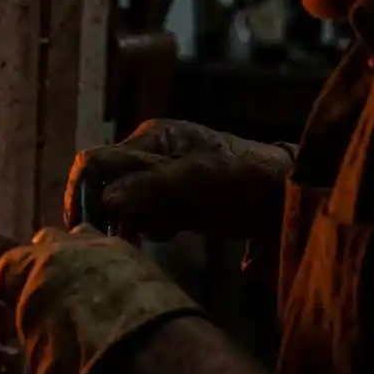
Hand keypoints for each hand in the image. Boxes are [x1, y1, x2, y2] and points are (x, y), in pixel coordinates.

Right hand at [0, 225, 201, 373]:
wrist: (148, 352)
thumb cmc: (77, 361)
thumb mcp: (41, 361)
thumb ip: (36, 336)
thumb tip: (42, 338)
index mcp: (29, 269)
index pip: (3, 259)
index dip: (0, 272)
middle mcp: (64, 248)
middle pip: (46, 240)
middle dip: (43, 259)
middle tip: (47, 287)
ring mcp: (105, 247)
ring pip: (83, 238)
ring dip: (80, 256)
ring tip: (88, 286)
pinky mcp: (140, 258)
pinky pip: (117, 256)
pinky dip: (113, 272)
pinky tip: (121, 296)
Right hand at [65, 119, 292, 240]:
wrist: (289, 197)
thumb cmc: (247, 177)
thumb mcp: (200, 177)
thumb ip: (152, 185)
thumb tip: (106, 200)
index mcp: (152, 138)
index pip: (96, 161)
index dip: (84, 192)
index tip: (86, 226)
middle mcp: (149, 155)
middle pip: (105, 186)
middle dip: (111, 212)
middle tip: (124, 236)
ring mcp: (159, 180)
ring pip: (122, 206)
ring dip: (133, 223)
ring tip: (160, 231)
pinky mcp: (171, 203)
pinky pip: (143, 218)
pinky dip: (149, 229)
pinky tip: (170, 231)